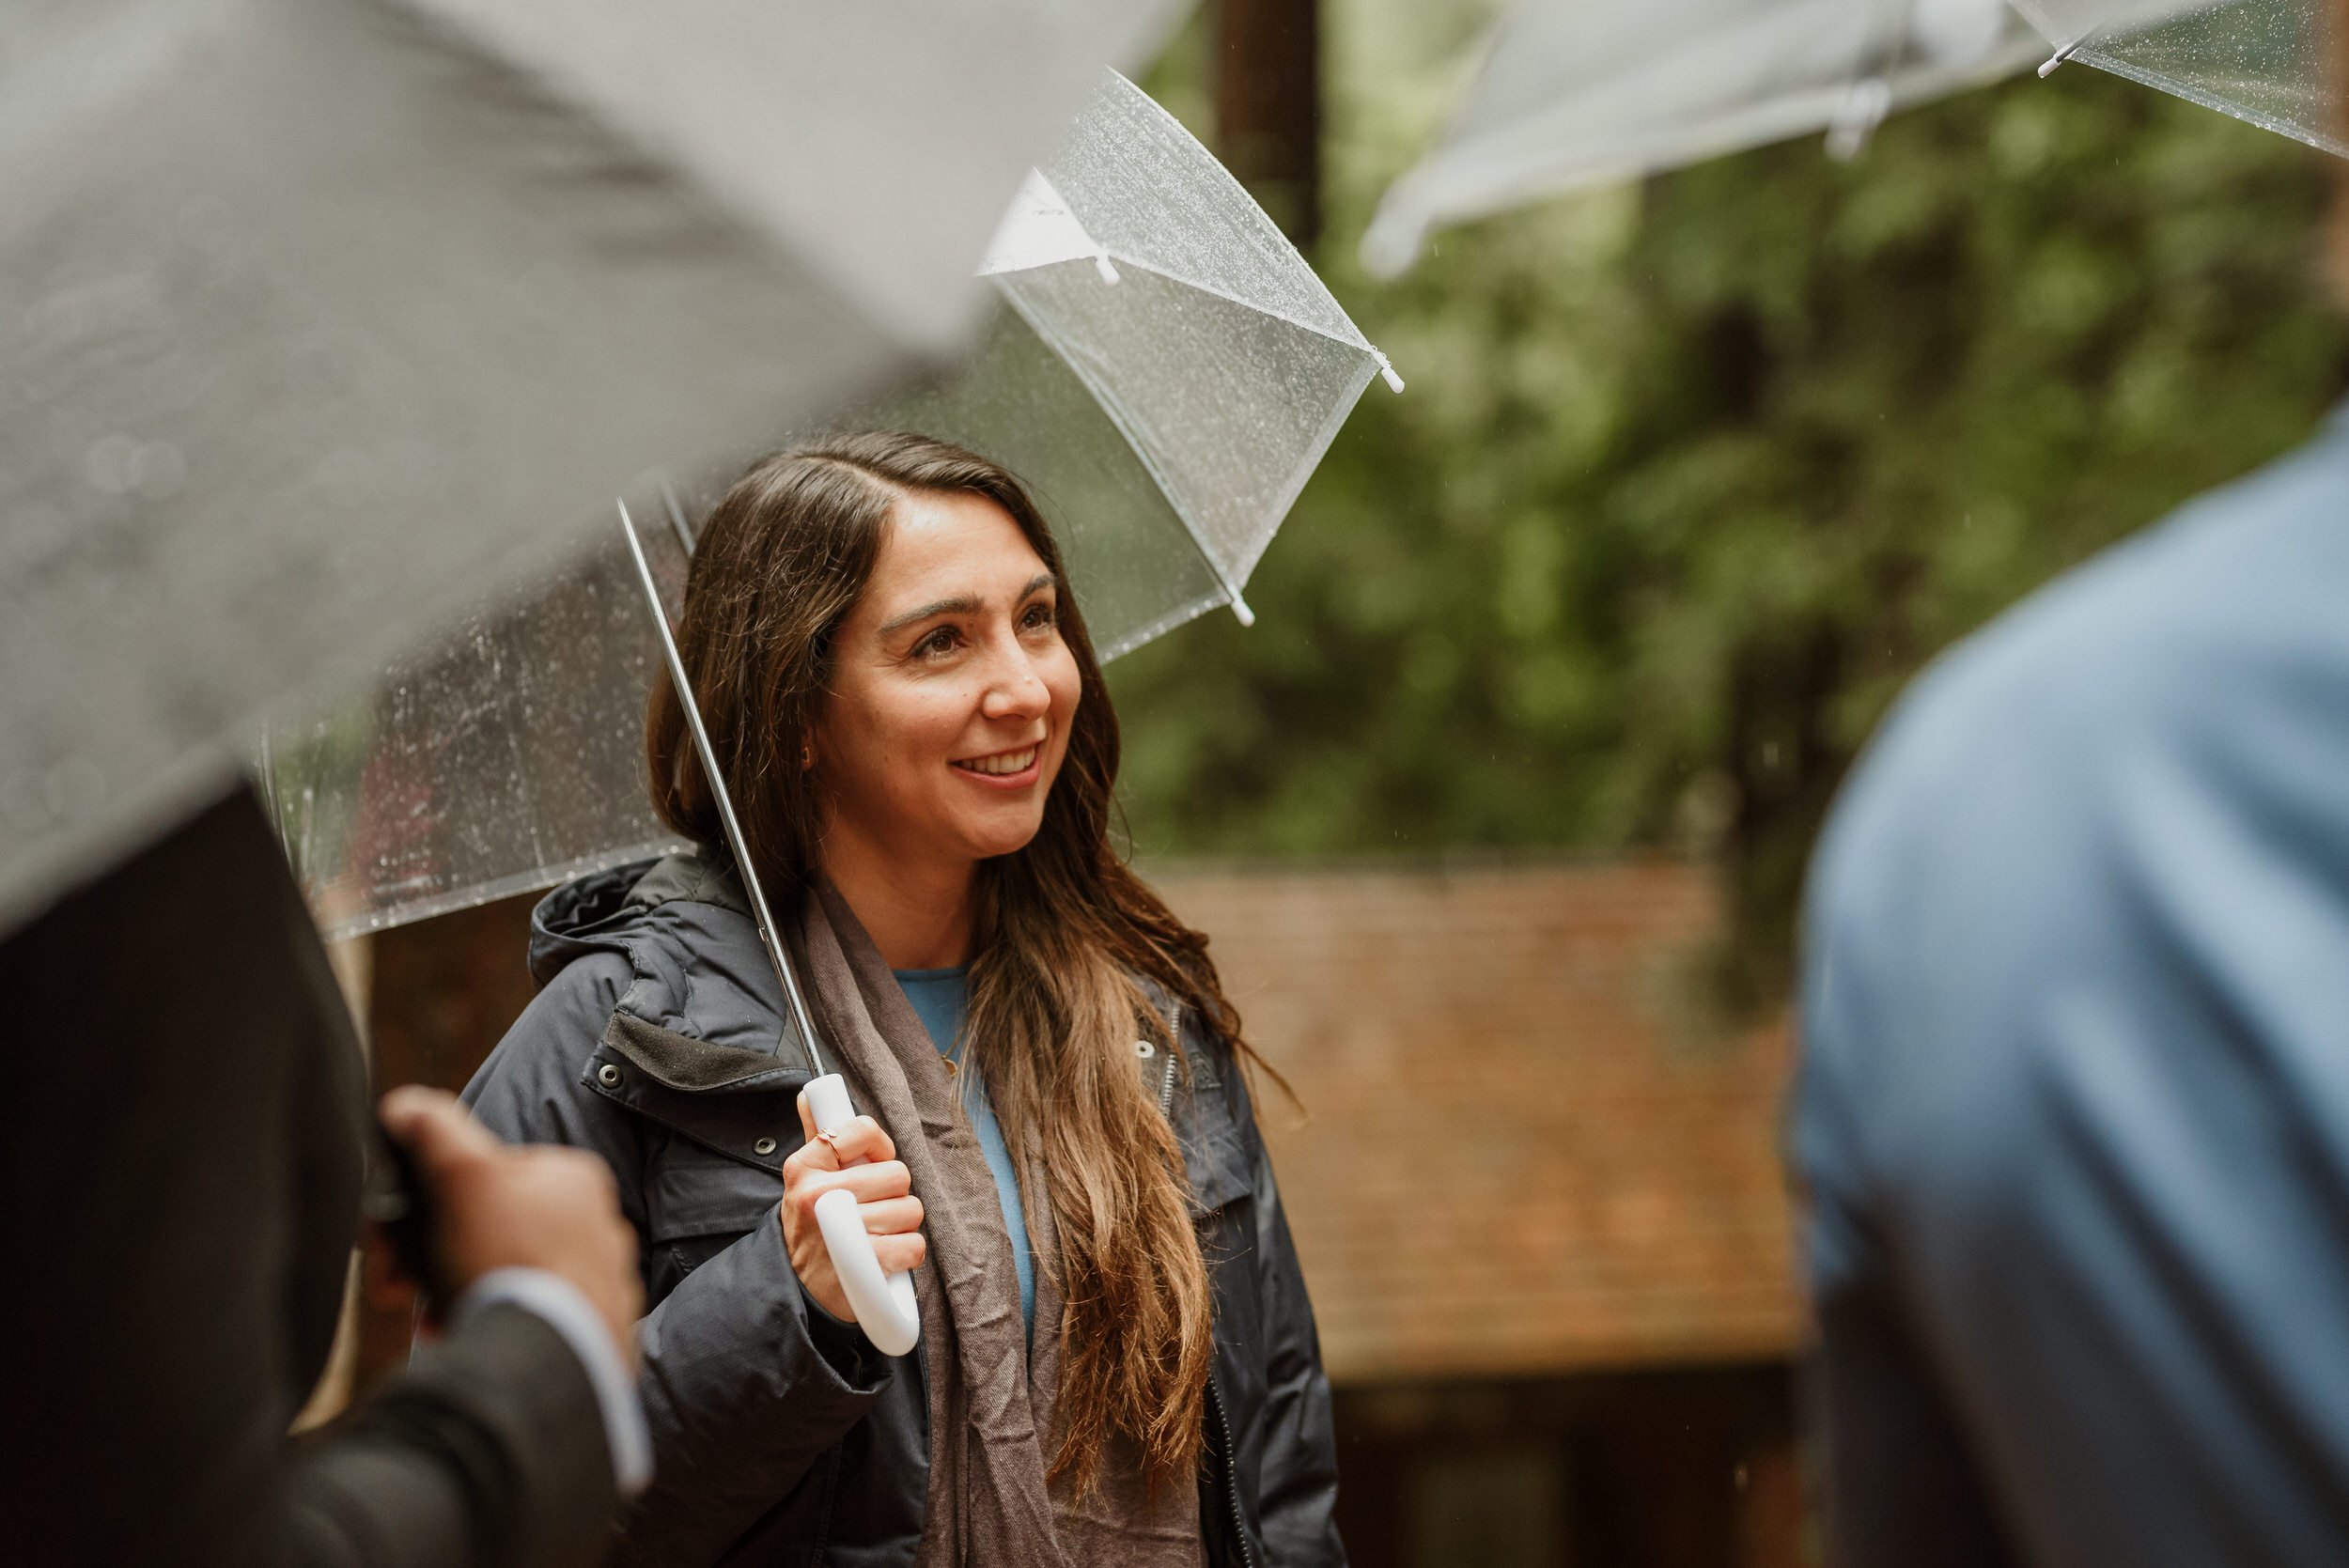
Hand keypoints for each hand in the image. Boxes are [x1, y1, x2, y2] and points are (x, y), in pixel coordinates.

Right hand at [378, 1086, 643, 1370]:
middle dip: (434, 1256)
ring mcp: (601, 1282)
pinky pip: (531, 1320)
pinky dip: (493, 1326)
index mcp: (575, 1179)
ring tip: (433, 1319)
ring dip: (455, 1294)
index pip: (488, 1177)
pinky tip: (463, 1338)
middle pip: (492, 1230)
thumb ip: (435, 1132)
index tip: (394, 1240)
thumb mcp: (462, 1178)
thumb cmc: (507, 1260)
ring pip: (507, 1277)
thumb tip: (407, 1104)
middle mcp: (600, 1225)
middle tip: (398, 1285)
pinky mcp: (595, 1331)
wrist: (546, 1360)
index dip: (431, 1204)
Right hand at [781, 1097, 924, 1322]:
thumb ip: (815, 1134)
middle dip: (895, 1194)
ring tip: (878, 1234)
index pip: (862, 1131)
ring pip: (910, 1209)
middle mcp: (819, 1195)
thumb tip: (810, 1094)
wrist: (792, 1285)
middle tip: (877, 1208)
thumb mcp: (804, 1178)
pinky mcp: (862, 1266)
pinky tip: (887, 1257)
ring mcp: (841, 1231)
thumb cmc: (809, 1223)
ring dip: (903, 1225)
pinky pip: (913, 1245)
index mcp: (806, 1167)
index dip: (880, 1147)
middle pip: (898, 1174)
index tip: (874, 1164)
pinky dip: (908, 1254)